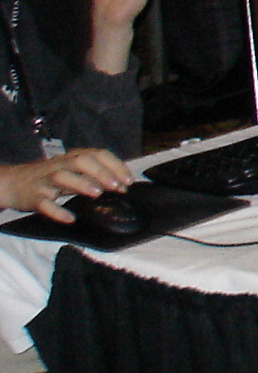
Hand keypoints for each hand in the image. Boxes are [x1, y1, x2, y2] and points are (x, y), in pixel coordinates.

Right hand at [0, 148, 132, 219]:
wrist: (13, 183)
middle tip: (116, 186)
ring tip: (97, 194)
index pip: (97, 154)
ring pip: (61, 177)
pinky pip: (44, 203)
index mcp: (72, 157)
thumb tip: (121, 184)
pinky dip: (57, 211)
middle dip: (100, 172)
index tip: (128, 181)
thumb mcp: (72, 171)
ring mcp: (45, 181)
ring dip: (81, 184)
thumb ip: (94, 175)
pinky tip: (70, 218)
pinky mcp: (33, 197)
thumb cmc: (50, 177)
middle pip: (80, 161)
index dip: (115, 165)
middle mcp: (59, 165)